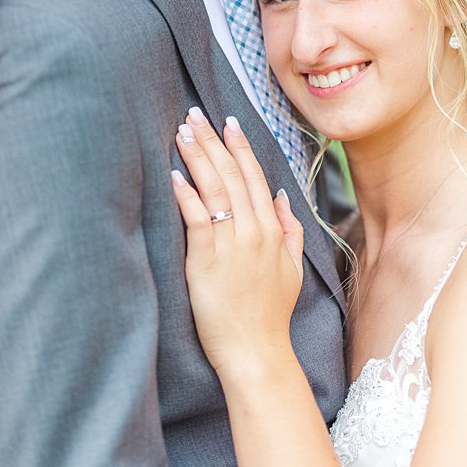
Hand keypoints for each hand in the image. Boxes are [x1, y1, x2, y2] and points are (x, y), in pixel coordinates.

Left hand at [169, 108, 302, 375]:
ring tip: (182, 132)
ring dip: (197, 158)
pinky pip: (197, 219)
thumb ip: (289, 230)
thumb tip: (282, 197)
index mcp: (272, 231)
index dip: (240, 147)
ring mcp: (232, 246)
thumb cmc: (269, 315)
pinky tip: (175, 175)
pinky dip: (186, 194)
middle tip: (194, 114)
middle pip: (232, 176)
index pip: (255, 178)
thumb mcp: (291, 270)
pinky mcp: (207, 261)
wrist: (257, 352)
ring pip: (215, 190)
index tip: (228, 122)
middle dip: (213, 141)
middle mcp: (254, 232)